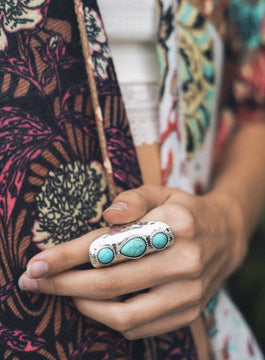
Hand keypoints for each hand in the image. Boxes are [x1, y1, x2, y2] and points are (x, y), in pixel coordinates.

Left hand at [19, 185, 245, 338]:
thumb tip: (107, 215)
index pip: (112, 244)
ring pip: (122, 314)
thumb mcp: (162, 191)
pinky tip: (94, 303)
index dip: (69, 256)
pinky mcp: (188, 313)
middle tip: (36, 281)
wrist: (224, 237)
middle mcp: (185, 261)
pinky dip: (108, 319)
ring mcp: (188, 293)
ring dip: (83, 306)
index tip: (38, 263)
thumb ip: (134, 198)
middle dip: (64, 284)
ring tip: (63, 293)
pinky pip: (138, 327)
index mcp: (176, 224)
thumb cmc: (184, 211)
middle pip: (110, 282)